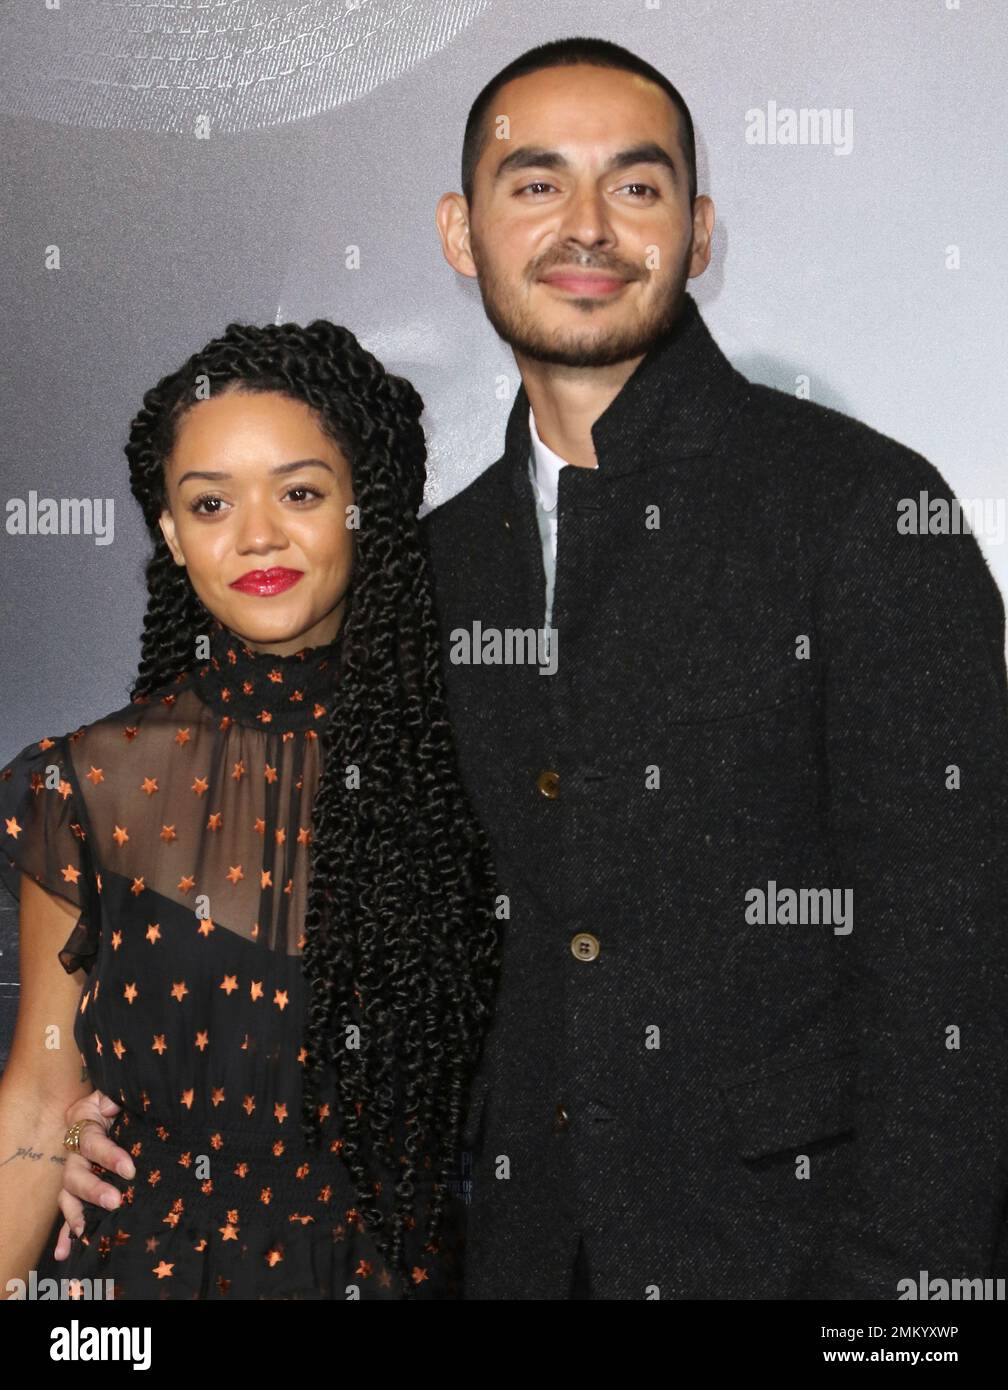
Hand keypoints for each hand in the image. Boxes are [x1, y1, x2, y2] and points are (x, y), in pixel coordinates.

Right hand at [53, 1089, 131, 1259]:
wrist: (115, 1102)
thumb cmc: (119, 1097)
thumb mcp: (115, 1089)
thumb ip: (115, 1095)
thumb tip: (113, 1106)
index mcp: (85, 1123)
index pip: (93, 1143)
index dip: (109, 1157)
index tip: (130, 1170)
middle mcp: (75, 1150)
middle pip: (75, 1174)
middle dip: (93, 1190)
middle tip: (115, 1201)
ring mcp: (75, 1170)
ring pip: (68, 1195)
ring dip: (74, 1214)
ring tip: (82, 1231)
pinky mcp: (79, 1187)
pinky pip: (69, 1210)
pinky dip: (66, 1232)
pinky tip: (66, 1251)